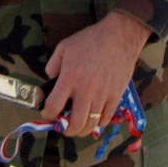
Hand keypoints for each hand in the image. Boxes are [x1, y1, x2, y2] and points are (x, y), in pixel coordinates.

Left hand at [41, 11, 149, 136]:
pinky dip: (99, 123)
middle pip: (74, 124)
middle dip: (66, 130)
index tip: (48, 114)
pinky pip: (106, 118)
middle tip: (64, 127)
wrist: (120, 36)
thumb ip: (53, 65)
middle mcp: (85, 90)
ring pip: (91, 125)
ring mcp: (102, 95)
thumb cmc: (90, 40)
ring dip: (82, 130)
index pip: (54, 106)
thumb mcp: (64, 47)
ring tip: (78, 127)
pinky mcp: (116, 96)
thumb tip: (50, 81)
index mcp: (70, 78)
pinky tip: (94, 119)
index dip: (47, 115)